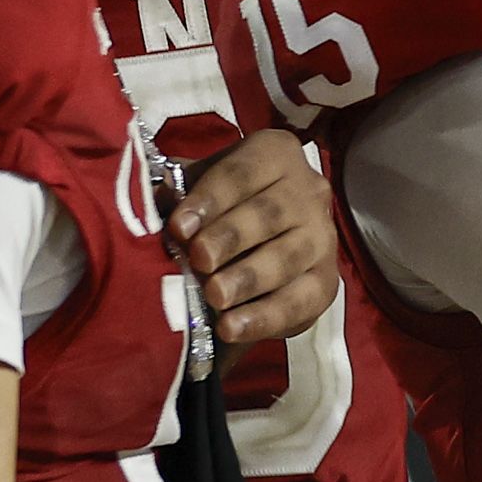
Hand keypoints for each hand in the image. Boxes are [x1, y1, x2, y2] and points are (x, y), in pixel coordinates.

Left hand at [174, 129, 341, 345]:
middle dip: (231, 238)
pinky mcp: (327, 281)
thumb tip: (155, 200)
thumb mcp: (200, 186)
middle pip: (270, 214)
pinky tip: (231, 327)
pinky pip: (299, 301)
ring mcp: (323, 237)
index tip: (180, 226)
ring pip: (288, 257)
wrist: (258, 242)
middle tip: (199, 260)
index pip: (243, 173)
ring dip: (248, 278)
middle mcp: (309, 190)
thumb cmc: (223, 206)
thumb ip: (179, 191)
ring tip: (214, 297)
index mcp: (276, 155)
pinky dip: (263, 317)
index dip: (210, 199)